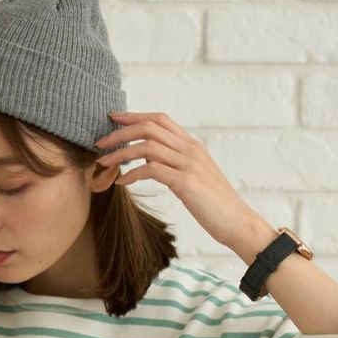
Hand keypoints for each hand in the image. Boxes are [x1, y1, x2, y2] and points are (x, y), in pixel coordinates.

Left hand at [94, 110, 259, 249]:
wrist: (237, 221)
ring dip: (121, 153)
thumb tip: (154, 166)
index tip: (113, 119)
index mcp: (192, 146)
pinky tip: (122, 183)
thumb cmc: (215, 205)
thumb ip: (177, 166)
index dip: (135, 116)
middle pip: (150, 127)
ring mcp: (189, 164)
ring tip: (104, 163)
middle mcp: (190, 149)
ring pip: (147, 146)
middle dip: (120, 132)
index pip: (160, 119)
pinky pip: (152, 170)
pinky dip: (133, 174)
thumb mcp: (196, 179)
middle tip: (100, 142)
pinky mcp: (186, 182)